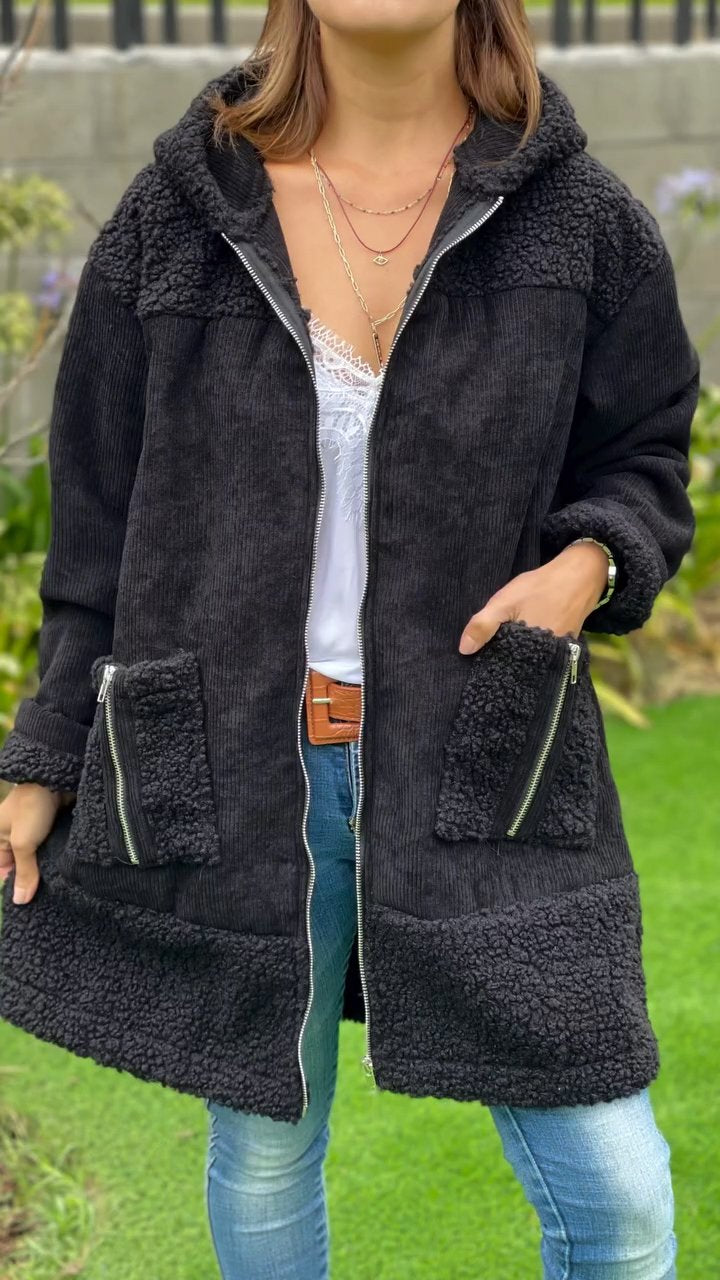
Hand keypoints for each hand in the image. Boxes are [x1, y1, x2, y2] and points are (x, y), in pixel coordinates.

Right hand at [0, 783, 73, 904]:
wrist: (56, 777)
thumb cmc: (31, 809)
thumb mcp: (23, 842)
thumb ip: (24, 871)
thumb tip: (19, 901)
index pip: (2, 869)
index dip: (13, 884)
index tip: (28, 902)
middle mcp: (13, 834)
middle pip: (20, 864)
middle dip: (32, 878)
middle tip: (47, 896)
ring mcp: (33, 829)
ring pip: (38, 856)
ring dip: (46, 867)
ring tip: (58, 885)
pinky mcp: (50, 825)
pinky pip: (50, 846)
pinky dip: (56, 855)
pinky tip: (66, 867)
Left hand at [458, 542, 608, 654]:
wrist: (579, 576)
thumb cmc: (540, 588)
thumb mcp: (505, 601)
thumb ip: (483, 625)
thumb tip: (463, 650)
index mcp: (527, 651)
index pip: (503, 668)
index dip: (491, 664)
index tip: (479, 662)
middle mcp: (544, 658)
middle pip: (517, 665)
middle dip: (504, 661)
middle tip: (490, 653)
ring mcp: (556, 654)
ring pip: (530, 659)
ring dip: (518, 655)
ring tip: (506, 646)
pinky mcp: (564, 647)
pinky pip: (543, 653)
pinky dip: (532, 648)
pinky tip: (524, 639)